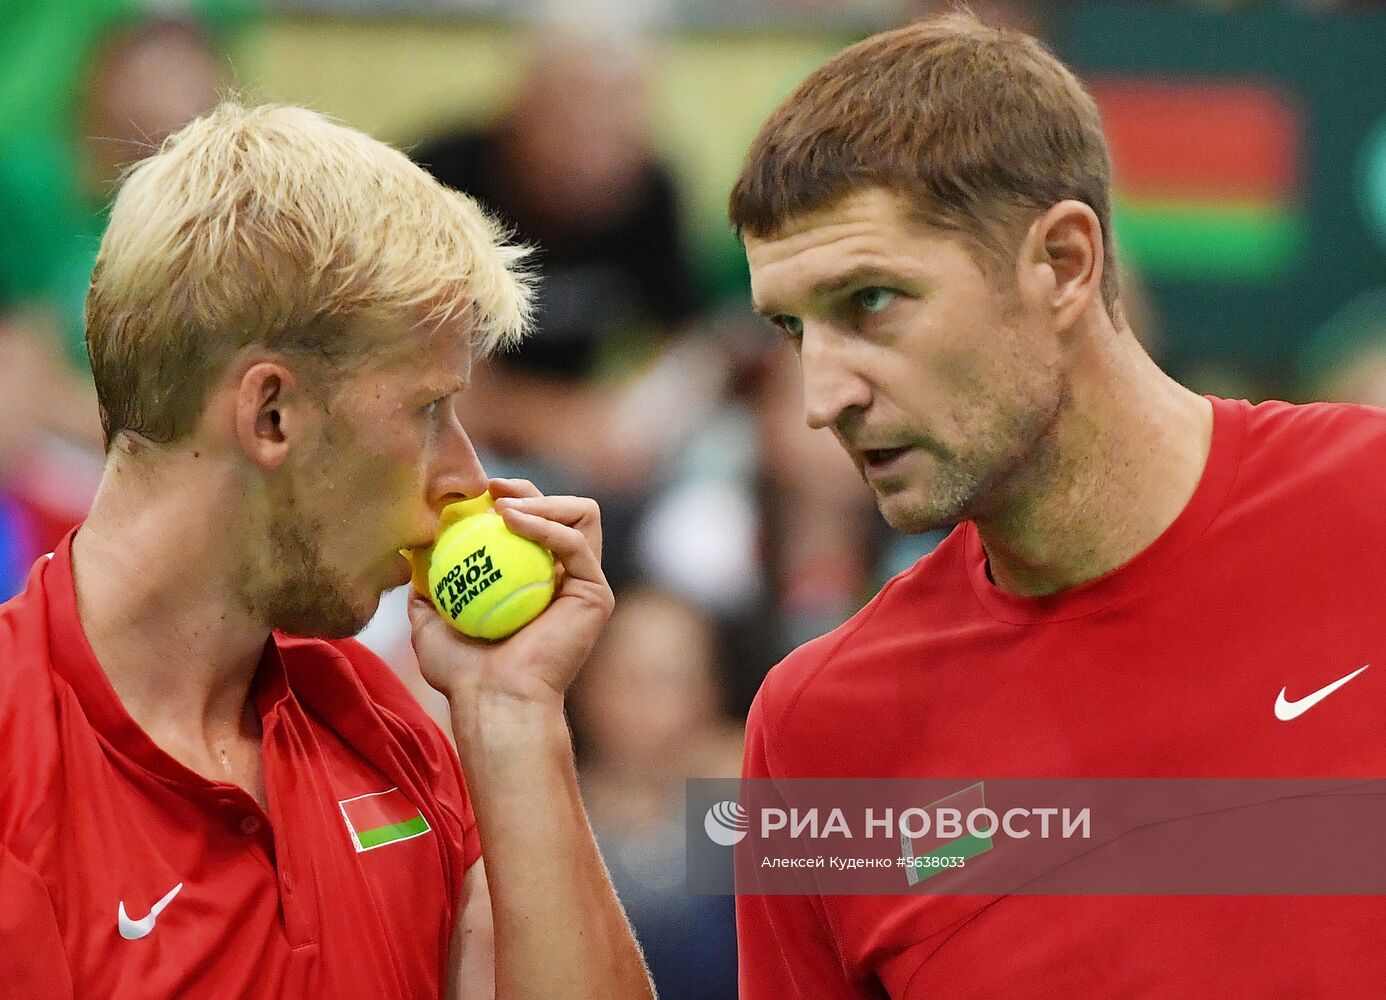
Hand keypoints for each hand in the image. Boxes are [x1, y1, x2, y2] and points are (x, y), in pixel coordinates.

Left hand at [407, 478, 614, 718]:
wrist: (493, 700)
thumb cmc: (463, 673)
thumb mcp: (430, 622)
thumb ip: (426, 590)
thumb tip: (411, 556)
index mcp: (536, 581)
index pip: (532, 523)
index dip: (510, 497)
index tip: (474, 492)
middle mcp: (566, 579)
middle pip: (561, 510)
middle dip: (528, 488)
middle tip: (490, 486)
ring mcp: (585, 584)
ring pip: (583, 514)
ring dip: (544, 499)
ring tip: (503, 504)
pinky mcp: (596, 593)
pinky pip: (577, 542)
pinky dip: (546, 523)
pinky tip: (511, 518)